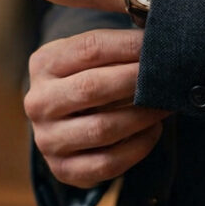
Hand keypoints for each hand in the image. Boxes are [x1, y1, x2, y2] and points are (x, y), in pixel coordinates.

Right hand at [26, 28, 170, 188]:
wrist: (67, 122)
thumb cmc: (89, 77)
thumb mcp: (89, 55)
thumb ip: (115, 44)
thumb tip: (156, 36)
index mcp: (43, 64)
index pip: (90, 49)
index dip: (128, 46)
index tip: (157, 44)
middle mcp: (38, 102)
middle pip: (92, 88)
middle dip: (136, 80)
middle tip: (167, 75)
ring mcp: (47, 140)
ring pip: (103, 128)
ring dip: (142, 115)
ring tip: (166, 103)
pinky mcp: (64, 169)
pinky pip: (108, 162)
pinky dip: (138, 146)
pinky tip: (154, 130)